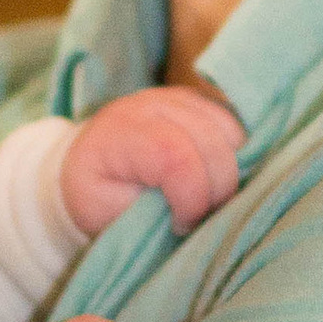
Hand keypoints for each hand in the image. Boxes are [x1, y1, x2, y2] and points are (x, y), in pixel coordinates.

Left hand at [60, 85, 242, 238]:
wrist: (87, 160)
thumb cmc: (96, 192)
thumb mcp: (106, 213)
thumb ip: (145, 212)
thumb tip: (188, 216)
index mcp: (123, 133)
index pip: (176, 158)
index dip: (192, 198)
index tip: (182, 223)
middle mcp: (153, 105)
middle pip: (211, 144)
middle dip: (216, 191)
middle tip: (198, 216)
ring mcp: (180, 98)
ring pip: (231, 133)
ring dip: (228, 173)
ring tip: (205, 196)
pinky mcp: (200, 100)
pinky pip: (235, 127)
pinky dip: (234, 156)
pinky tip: (214, 175)